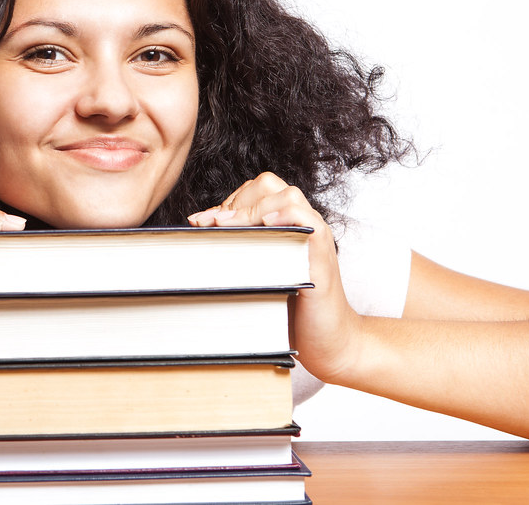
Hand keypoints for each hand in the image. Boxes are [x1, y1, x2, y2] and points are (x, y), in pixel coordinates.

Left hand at [187, 173, 362, 382]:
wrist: (329, 343)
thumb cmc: (290, 309)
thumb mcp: (257, 272)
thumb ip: (238, 247)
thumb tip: (200, 224)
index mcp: (285, 225)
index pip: (256, 191)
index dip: (227, 201)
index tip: (202, 222)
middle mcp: (301, 226)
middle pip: (269, 186)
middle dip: (235, 201)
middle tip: (212, 225)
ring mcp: (314, 238)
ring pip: (288, 196)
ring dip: (251, 208)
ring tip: (226, 225)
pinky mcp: (322, 257)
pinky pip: (306, 220)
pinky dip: (285, 214)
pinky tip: (265, 224)